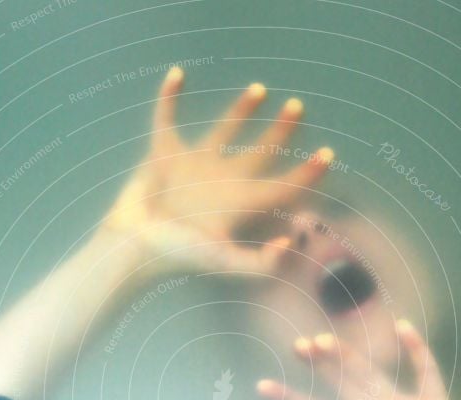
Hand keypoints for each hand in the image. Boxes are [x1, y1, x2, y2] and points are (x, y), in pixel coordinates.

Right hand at [105, 67, 334, 276]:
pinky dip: (169, 97)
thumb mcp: (223, 263)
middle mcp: (223, 182)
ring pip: (224, 130)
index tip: (327, 155)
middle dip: (281, 131)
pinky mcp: (164, 155)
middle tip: (298, 107)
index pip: (282, 186)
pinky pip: (167, 119)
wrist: (133, 247)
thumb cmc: (177, 256)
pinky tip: (177, 74)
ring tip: (260, 88)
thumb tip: (290, 242)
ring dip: (241, 109)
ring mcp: (194, 166)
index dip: (307, 174)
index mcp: (240, 203)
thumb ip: (260, 263)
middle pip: (261, 152)